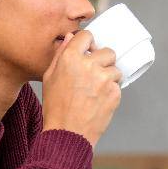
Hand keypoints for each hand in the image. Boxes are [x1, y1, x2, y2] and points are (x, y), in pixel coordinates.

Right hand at [41, 30, 122, 146]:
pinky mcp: (115, 92)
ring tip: (95, 90)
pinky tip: (98, 100)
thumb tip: (70, 37)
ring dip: (108, 77)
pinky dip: (111, 91)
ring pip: (115, 69)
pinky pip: (117, 85)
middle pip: (107, 51)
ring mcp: (104, 79)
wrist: (68, 133)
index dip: (88, 43)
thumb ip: (61, 55)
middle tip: (93, 74)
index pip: (87, 35)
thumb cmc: (55, 106)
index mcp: (70, 58)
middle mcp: (89, 65)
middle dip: (102, 60)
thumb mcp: (49, 77)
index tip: (88, 50)